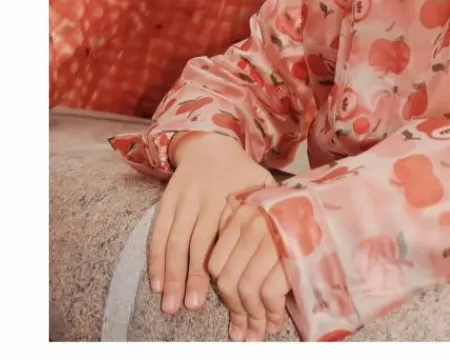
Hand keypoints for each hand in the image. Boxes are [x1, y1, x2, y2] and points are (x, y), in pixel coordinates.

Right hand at [148, 132, 275, 315]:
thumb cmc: (242, 173)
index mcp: (232, 194)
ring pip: (175, 239)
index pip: (226, 234)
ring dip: (171, 273)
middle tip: (190, 307)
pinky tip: (156, 282)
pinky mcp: (167, 198)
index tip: (224, 291)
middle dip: (192, 276)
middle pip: (196, 240)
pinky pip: (158, 232)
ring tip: (170, 304)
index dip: (223, 263)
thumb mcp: (262, 184)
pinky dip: (156, 258)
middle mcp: (205, 195)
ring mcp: (183, 197)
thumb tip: (293, 241)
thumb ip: (271, 209)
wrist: (210, 143)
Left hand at [209, 198, 289, 341]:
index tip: (231, 307)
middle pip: (229, 280)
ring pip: (247, 289)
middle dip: (235, 311)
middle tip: (242, 331)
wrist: (335, 208)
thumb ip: (244, 240)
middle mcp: (254, 223)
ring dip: (253, 318)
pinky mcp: (292, 253)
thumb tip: (226, 288)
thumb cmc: (300, 216)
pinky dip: (271, 313)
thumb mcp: (268, 218)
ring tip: (258, 332)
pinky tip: (275, 321)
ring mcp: (273, 238)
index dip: (222, 292)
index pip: (215, 262)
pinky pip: (269, 292)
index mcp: (243, 214)